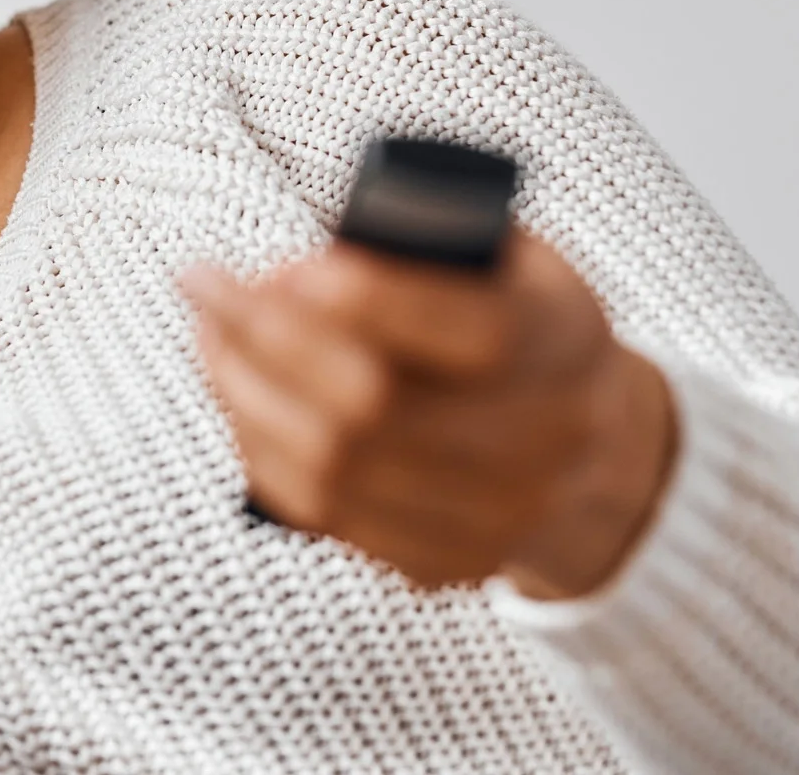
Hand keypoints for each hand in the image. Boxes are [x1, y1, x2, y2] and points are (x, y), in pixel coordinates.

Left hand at [182, 232, 677, 597]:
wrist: (592, 450)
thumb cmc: (523, 324)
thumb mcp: (512, 259)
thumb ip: (434, 237)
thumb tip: (314, 258)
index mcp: (565, 345)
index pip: (469, 333)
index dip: (363, 300)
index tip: (279, 267)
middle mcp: (543, 442)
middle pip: (372, 408)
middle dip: (264, 340)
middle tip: (206, 286)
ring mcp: (496, 515)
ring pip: (332, 469)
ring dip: (245, 394)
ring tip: (211, 334)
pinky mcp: (447, 562)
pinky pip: (325, 515)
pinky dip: (262, 450)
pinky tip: (238, 396)